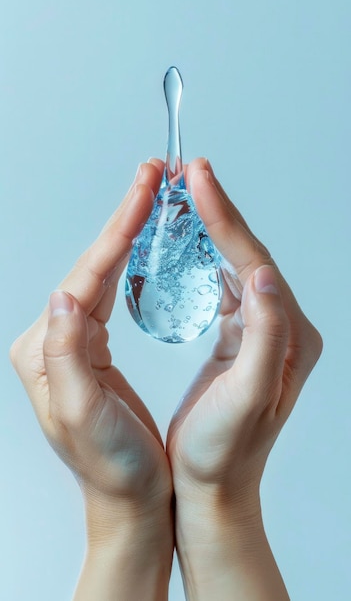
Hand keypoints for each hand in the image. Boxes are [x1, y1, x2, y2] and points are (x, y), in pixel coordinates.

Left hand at [10, 161, 172, 600]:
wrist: (129, 498)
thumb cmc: (113, 465)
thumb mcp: (84, 415)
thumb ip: (66, 356)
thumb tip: (63, 297)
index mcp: (47, 351)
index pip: (87, 277)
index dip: (118, 230)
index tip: (145, 190)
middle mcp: (53, 340)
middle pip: (93, 266)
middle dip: (124, 219)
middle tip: (152, 177)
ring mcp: (70, 342)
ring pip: (102, 274)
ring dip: (127, 234)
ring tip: (151, 199)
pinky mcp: (89, 348)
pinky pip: (109, 292)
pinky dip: (127, 262)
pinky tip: (142, 245)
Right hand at [167, 158, 322, 599]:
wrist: (215, 484)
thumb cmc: (224, 449)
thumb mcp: (249, 396)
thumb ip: (266, 336)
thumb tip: (263, 277)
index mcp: (290, 336)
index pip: (256, 262)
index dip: (225, 219)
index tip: (198, 181)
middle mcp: (284, 328)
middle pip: (249, 255)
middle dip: (218, 212)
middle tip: (189, 175)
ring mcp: (264, 331)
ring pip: (235, 265)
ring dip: (211, 230)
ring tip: (186, 198)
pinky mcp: (242, 338)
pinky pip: (224, 285)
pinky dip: (205, 259)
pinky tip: (188, 245)